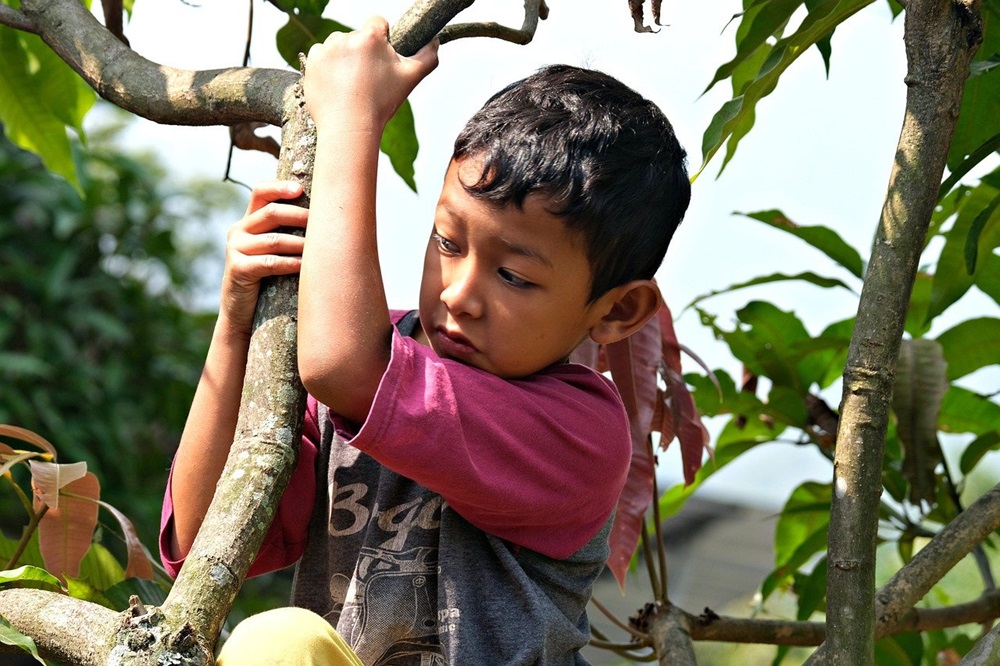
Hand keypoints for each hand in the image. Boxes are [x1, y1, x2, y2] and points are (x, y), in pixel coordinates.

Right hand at [219, 181, 307, 336]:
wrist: (242, 312)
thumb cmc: (267, 279)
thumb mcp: (273, 250)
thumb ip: (287, 232)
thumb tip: (328, 219)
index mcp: (248, 221)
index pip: (260, 192)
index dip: (279, 187)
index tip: (301, 189)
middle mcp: (239, 231)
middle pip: (271, 213)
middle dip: (299, 215)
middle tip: (321, 221)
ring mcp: (236, 249)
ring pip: (273, 240)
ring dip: (299, 243)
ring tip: (319, 248)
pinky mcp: (237, 269)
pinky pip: (268, 263)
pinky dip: (289, 263)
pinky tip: (305, 266)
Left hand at [303, 16, 438, 133]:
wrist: (349, 127)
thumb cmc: (381, 103)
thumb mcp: (411, 79)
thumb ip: (428, 57)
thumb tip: (435, 42)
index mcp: (370, 37)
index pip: (378, 23)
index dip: (383, 40)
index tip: (381, 60)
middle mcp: (345, 37)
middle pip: (357, 37)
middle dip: (362, 53)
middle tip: (367, 80)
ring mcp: (325, 49)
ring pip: (338, 47)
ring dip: (344, 59)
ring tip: (351, 85)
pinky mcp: (311, 62)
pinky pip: (320, 57)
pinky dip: (327, 69)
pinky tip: (336, 86)